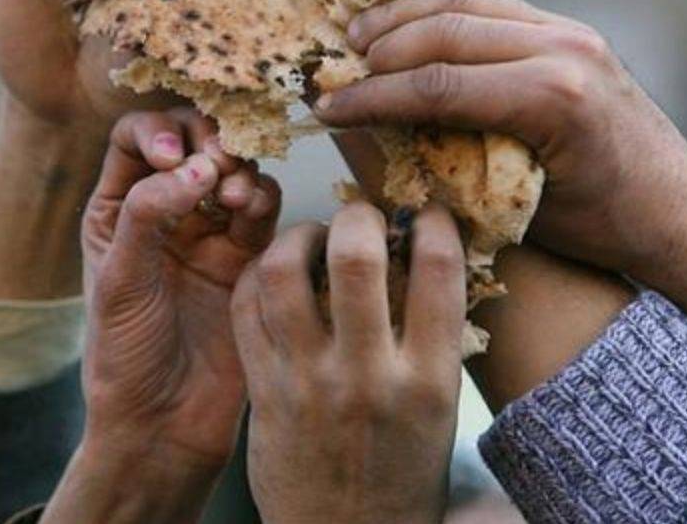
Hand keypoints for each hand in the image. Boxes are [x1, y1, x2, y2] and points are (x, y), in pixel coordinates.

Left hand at [43, 108, 279, 522]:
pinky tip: (250, 213)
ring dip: (237, 170)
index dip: (158, 131)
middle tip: (216, 163)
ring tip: (232, 198)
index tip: (173, 158)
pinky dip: (262, 199)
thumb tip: (196, 168)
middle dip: (207, 141)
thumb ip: (149, 215)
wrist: (166, 423)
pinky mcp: (249, 258)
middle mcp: (164, 212)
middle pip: (192, 141)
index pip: (135, 137)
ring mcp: (209, 233)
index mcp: (117, 209)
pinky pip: (263, 210)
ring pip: (233, 170)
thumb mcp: (120, 280)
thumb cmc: (126, 357)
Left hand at [231, 202, 465, 523]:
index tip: (426, 214)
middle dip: (358, 216)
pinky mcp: (263, 392)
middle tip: (360, 217)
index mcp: (429, 379)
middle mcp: (368, 376)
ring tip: (311, 237)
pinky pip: (247, 309)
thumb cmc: (400, 472)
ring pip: (284, 273)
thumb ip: (432, 337)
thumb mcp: (439, 409)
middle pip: (357, 257)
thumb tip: (423, 255)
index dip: (433, 223)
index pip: (439, 271)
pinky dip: (258, 275)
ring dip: (298, 236)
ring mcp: (308, 382)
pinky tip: (275, 272)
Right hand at [314, 0, 686, 374]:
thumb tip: (374, 142)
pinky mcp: (566, 29)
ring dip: (401, 13)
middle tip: (332, 71)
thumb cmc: (602, 228)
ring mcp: (568, 31)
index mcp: (552, 97)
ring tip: (353, 33)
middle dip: (379, 50)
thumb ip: (452, 166)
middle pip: (444, 31)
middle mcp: (562, 49)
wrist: (679, 212)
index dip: (372, 97)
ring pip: (465, 1)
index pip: (437, 85)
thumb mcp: (521, 209)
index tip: (325, 109)